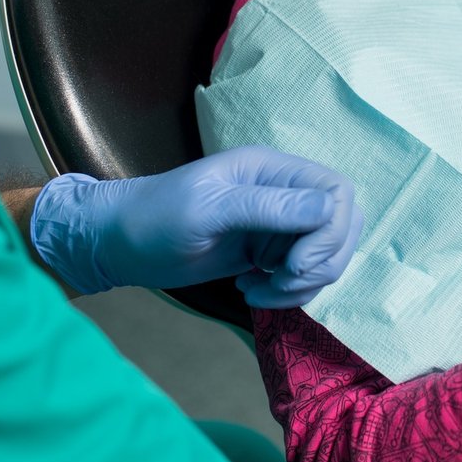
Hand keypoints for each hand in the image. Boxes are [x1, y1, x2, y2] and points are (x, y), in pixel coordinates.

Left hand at [29, 146, 363, 305]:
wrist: (119, 245)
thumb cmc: (155, 218)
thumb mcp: (209, 209)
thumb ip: (270, 207)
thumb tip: (331, 207)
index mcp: (273, 170)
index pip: (337, 192)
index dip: (332, 231)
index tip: (296, 263)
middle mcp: (283, 194)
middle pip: (342, 225)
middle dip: (322, 262)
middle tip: (282, 280)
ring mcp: (278, 225)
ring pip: (327, 254)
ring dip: (303, 283)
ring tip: (261, 289)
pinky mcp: (268, 252)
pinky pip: (303, 274)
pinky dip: (287, 291)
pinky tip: (251, 290)